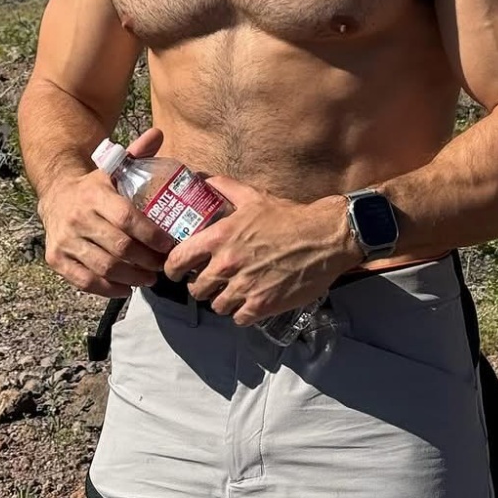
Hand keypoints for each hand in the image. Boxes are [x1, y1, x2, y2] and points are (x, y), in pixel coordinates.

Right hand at [40, 126, 171, 297]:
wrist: (55, 195)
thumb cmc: (95, 186)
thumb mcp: (113, 168)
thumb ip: (136, 154)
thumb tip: (159, 134)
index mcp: (95, 194)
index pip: (127, 219)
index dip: (151, 235)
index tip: (168, 245)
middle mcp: (77, 217)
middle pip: (119, 247)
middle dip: (146, 261)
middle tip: (162, 266)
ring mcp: (64, 239)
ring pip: (103, 267)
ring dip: (131, 277)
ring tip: (148, 279)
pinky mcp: (55, 258)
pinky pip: (84, 280)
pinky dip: (107, 289)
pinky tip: (125, 288)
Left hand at [162, 177, 353, 324]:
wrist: (324, 238)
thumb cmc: (288, 217)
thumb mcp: (253, 197)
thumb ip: (225, 188)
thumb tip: (204, 178)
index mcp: (219, 238)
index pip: (178, 260)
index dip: (173, 268)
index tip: (177, 271)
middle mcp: (227, 265)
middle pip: (196, 289)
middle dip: (201, 286)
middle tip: (212, 282)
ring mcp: (244, 288)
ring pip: (217, 306)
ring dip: (223, 300)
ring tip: (233, 292)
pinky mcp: (262, 306)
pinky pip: (239, 318)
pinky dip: (243, 313)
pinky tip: (251, 302)